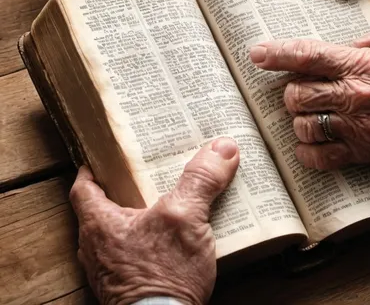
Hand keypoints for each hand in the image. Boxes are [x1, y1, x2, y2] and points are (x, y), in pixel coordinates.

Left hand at [69, 138, 239, 304]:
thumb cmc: (163, 276)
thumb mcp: (185, 218)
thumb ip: (201, 180)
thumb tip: (223, 147)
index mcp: (100, 225)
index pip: (83, 187)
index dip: (93, 168)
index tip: (106, 156)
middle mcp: (98, 248)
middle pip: (102, 207)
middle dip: (123, 189)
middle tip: (145, 172)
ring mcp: (112, 270)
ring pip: (119, 231)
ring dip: (137, 216)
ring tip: (163, 201)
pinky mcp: (129, 285)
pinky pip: (134, 252)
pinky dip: (148, 240)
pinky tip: (172, 237)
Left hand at [250, 28, 369, 168]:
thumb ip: (361, 39)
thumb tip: (334, 45)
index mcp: (358, 63)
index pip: (306, 55)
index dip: (276, 54)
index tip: (256, 54)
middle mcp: (352, 94)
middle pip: (296, 94)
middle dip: (290, 92)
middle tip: (297, 90)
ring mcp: (356, 126)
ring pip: (303, 125)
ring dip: (298, 120)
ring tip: (307, 115)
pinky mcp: (364, 151)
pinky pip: (321, 157)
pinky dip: (307, 152)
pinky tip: (309, 144)